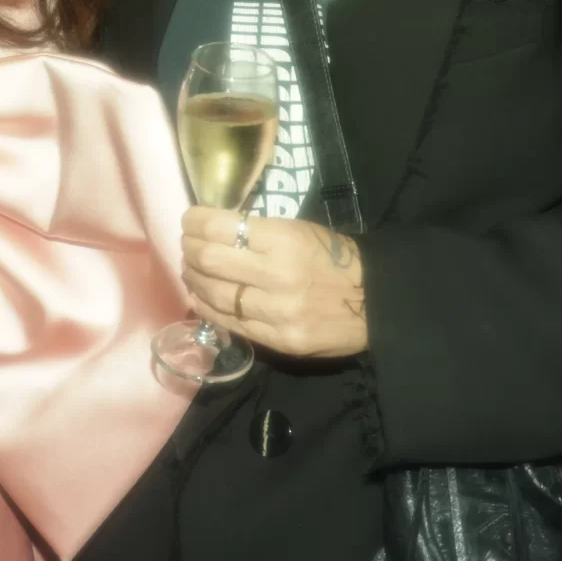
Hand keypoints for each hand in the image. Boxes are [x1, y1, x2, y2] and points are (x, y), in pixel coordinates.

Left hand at [180, 209, 368, 359]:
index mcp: (285, 239)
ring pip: (214, 294)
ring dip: (193, 279)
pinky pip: (230, 323)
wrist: (374, 303)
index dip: (195, 222)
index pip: (220, 227)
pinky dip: (206, 308)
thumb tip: (212, 229)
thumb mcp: (301, 231)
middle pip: (209, 260)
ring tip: (190, 270)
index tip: (189, 220)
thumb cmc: (335, 259)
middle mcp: (277, 275)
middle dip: (189, 250)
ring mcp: (276, 311)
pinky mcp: (278, 340)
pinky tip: (199, 297)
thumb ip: (259, 232)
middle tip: (186, 246)